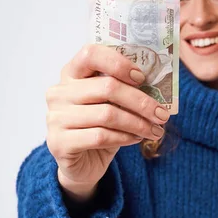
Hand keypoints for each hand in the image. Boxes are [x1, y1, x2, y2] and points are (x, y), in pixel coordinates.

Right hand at [45, 44, 169, 197]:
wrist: (81, 164)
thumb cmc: (99, 128)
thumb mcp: (111, 105)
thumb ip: (123, 90)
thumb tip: (157, 86)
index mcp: (71, 74)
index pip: (90, 54)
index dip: (119, 63)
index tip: (142, 78)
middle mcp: (59, 93)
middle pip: (107, 87)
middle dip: (141, 102)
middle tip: (162, 114)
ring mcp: (56, 118)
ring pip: (107, 114)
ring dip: (138, 123)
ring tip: (155, 131)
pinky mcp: (59, 143)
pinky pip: (101, 136)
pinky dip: (125, 138)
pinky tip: (137, 139)